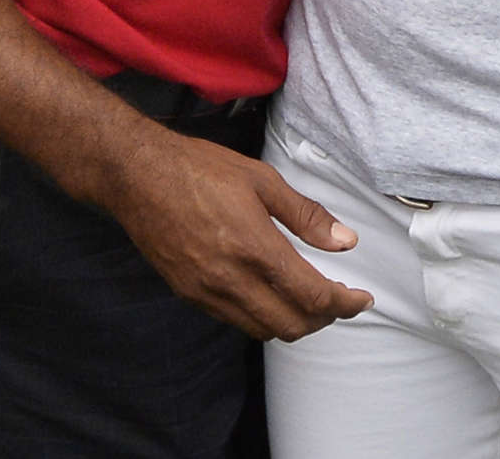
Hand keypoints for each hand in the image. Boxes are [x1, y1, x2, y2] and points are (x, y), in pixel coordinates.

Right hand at [107, 128, 372, 341]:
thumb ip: (306, 215)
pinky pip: (235, 321)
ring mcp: (207, 293)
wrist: (137, 176)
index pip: (312, 296)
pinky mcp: (189, 295)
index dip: (345, 304)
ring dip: (293, 322)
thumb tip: (346, 241)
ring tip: (310, 299)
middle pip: (291, 325)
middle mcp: (231, 280)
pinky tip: (270, 293)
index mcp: (254, 248)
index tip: (362, 299)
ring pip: (263, 330)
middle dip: (324, 318)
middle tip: (340, 299)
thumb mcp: (262, 180)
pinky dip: (262, 317)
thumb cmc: (200, 169)